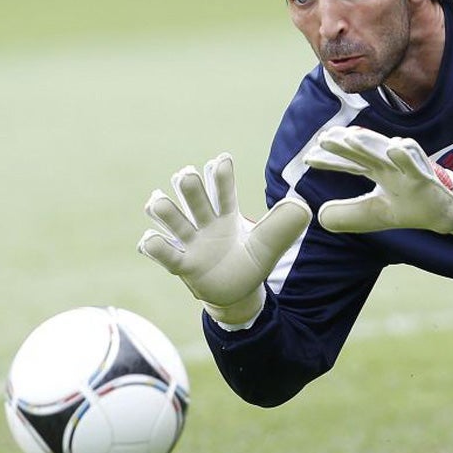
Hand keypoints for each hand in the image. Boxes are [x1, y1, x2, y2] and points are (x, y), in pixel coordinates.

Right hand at [138, 153, 310, 325]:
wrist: (236, 293)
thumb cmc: (249, 261)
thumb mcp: (268, 245)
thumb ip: (282, 227)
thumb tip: (302, 206)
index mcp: (227, 215)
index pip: (224, 192)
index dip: (221, 177)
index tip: (222, 160)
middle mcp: (205, 223)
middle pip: (195, 200)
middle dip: (190, 187)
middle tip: (187, 175)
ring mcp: (191, 242)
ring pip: (174, 221)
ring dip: (166, 211)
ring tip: (157, 202)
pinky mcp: (182, 264)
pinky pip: (165, 253)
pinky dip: (154, 246)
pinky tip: (150, 240)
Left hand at [304, 126, 452, 244]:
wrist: (446, 213)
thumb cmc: (412, 207)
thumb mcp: (375, 214)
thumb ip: (350, 214)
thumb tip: (321, 216)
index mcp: (378, 170)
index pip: (350, 163)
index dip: (330, 160)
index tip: (308, 158)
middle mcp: (391, 164)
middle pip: (364, 152)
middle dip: (345, 145)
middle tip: (324, 139)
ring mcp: (409, 168)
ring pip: (388, 151)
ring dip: (370, 144)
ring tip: (351, 139)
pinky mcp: (426, 176)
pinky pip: (417, 162)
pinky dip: (407, 155)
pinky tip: (395, 148)